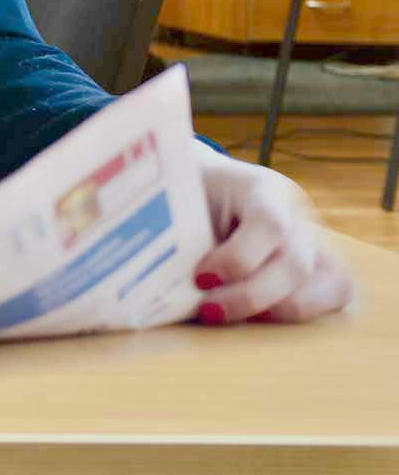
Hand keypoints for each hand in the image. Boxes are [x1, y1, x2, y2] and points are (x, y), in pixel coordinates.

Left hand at [192, 154, 355, 324]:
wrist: (206, 184)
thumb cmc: (189, 197)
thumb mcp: (181, 204)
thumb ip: (183, 236)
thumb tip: (169, 280)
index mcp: (261, 186)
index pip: (270, 224)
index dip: (239, 259)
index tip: (200, 278)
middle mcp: (298, 212)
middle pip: (296, 263)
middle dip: (251, 296)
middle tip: (208, 310)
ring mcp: (318, 238)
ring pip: (330, 284)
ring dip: (278, 312)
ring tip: (231, 317)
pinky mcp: (326, 265)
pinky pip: (335, 295)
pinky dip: (299, 313)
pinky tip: (257, 319)